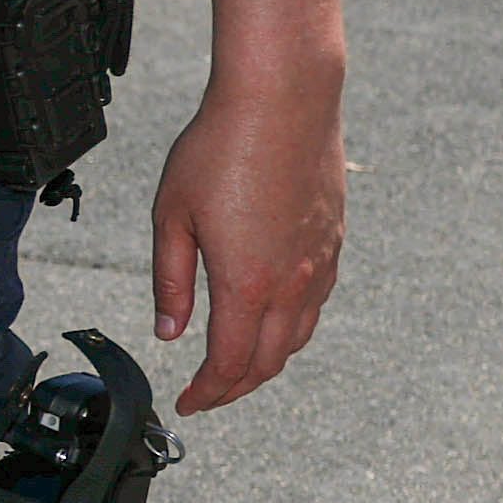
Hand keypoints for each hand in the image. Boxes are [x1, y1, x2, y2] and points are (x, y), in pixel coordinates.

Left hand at [150, 66, 345, 408]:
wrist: (284, 99)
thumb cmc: (220, 148)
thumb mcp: (171, 216)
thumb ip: (170, 281)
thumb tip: (169, 332)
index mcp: (247, 283)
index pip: (228, 363)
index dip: (206, 392)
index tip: (186, 403)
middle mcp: (292, 282)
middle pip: (268, 361)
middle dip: (235, 387)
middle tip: (207, 394)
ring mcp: (319, 263)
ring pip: (296, 336)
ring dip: (266, 360)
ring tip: (236, 365)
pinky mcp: (333, 241)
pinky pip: (315, 303)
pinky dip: (290, 327)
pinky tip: (271, 318)